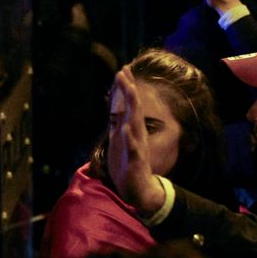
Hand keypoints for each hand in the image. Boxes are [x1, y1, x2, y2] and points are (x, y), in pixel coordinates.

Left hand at [108, 67, 163, 213]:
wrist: (138, 189)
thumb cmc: (129, 163)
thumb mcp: (122, 138)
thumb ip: (120, 120)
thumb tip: (118, 104)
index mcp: (132, 129)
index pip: (129, 104)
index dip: (126, 87)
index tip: (123, 68)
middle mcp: (136, 134)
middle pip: (133, 108)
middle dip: (129, 90)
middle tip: (124, 72)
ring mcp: (136, 146)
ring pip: (135, 123)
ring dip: (133, 107)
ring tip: (130, 91)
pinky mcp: (135, 161)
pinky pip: (133, 148)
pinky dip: (130, 139)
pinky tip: (126, 129)